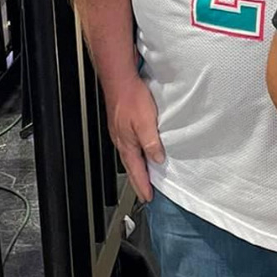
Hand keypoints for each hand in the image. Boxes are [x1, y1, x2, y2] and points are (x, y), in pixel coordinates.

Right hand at [106, 78, 164, 204]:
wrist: (120, 80)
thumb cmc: (131, 97)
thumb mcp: (146, 122)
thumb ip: (151, 142)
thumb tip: (157, 158)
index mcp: (127, 144)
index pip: (136, 170)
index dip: (143, 185)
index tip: (148, 197)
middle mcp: (121, 140)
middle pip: (130, 166)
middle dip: (138, 181)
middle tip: (145, 193)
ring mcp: (120, 132)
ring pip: (129, 156)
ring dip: (137, 169)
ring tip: (144, 177)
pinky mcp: (122, 123)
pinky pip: (129, 145)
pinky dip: (136, 154)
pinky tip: (141, 151)